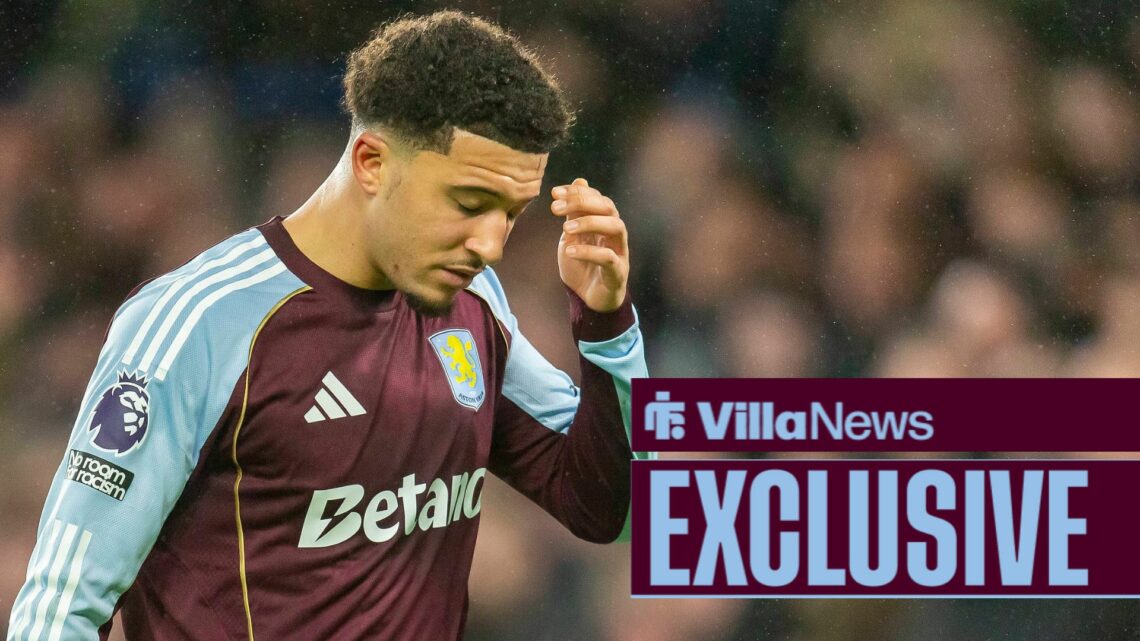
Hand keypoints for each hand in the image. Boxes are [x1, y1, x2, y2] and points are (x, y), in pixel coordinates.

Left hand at [551, 178, 628, 312]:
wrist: (589, 300)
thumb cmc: (582, 266)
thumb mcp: (572, 236)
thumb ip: (575, 212)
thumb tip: (579, 180)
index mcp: (604, 223)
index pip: (597, 198)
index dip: (578, 192)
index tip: (554, 193)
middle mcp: (615, 234)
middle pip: (609, 207)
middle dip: (583, 202)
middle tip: (556, 208)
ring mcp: (620, 252)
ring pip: (616, 226)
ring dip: (590, 223)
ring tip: (566, 228)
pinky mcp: (618, 273)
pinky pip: (608, 258)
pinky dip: (589, 252)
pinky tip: (570, 251)